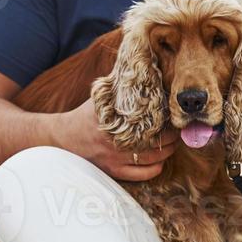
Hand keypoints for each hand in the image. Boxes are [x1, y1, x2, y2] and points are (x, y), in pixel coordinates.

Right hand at [54, 98, 177, 181]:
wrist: (64, 137)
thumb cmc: (85, 114)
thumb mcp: (101, 96)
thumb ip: (120, 86)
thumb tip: (138, 67)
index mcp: (116, 119)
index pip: (151, 119)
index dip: (167, 118)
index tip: (173, 113)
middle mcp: (118, 140)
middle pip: (157, 140)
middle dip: (171, 135)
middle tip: (177, 129)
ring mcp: (116, 158)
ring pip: (154, 158)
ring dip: (167, 151)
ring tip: (172, 143)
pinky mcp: (114, 171)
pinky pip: (143, 174)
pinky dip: (156, 167)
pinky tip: (159, 160)